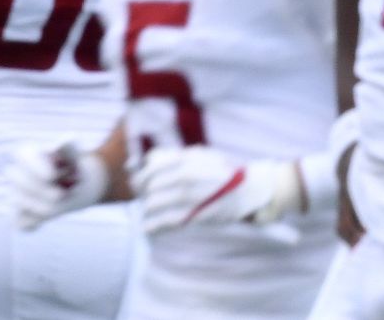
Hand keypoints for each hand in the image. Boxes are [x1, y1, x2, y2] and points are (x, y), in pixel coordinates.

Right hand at [12, 141, 111, 228]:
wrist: (76, 186)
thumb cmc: (73, 166)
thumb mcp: (75, 155)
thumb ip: (69, 148)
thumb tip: (61, 143)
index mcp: (29, 154)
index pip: (22, 156)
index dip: (35, 166)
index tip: (53, 176)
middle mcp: (17, 174)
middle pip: (17, 179)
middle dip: (40, 189)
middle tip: (62, 194)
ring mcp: (16, 195)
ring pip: (17, 202)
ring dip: (42, 206)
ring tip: (62, 201)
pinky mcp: (19, 215)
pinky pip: (20, 223)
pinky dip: (33, 223)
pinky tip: (45, 220)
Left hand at [135, 147, 304, 231]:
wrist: (246, 190)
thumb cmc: (219, 172)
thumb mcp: (201, 155)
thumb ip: (176, 156)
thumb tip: (148, 160)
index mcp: (187, 159)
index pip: (152, 167)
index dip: (141, 177)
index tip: (138, 184)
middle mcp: (186, 177)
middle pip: (150, 187)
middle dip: (142, 194)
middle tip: (142, 198)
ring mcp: (190, 197)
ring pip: (153, 204)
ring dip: (147, 210)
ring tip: (147, 213)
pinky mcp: (194, 216)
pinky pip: (165, 222)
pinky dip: (152, 226)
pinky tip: (148, 227)